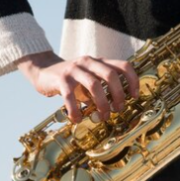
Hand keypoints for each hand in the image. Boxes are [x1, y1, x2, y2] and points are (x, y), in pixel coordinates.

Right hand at [17, 51, 139, 122]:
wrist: (44, 71)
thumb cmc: (73, 79)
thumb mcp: (90, 78)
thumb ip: (103, 87)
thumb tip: (117, 106)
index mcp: (100, 61)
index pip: (123, 65)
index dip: (132, 80)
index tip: (135, 96)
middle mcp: (89, 62)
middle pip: (111, 75)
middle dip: (118, 94)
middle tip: (118, 109)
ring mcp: (75, 69)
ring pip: (94, 84)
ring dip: (101, 103)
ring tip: (103, 116)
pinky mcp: (61, 79)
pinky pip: (70, 96)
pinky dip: (76, 110)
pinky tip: (77, 119)